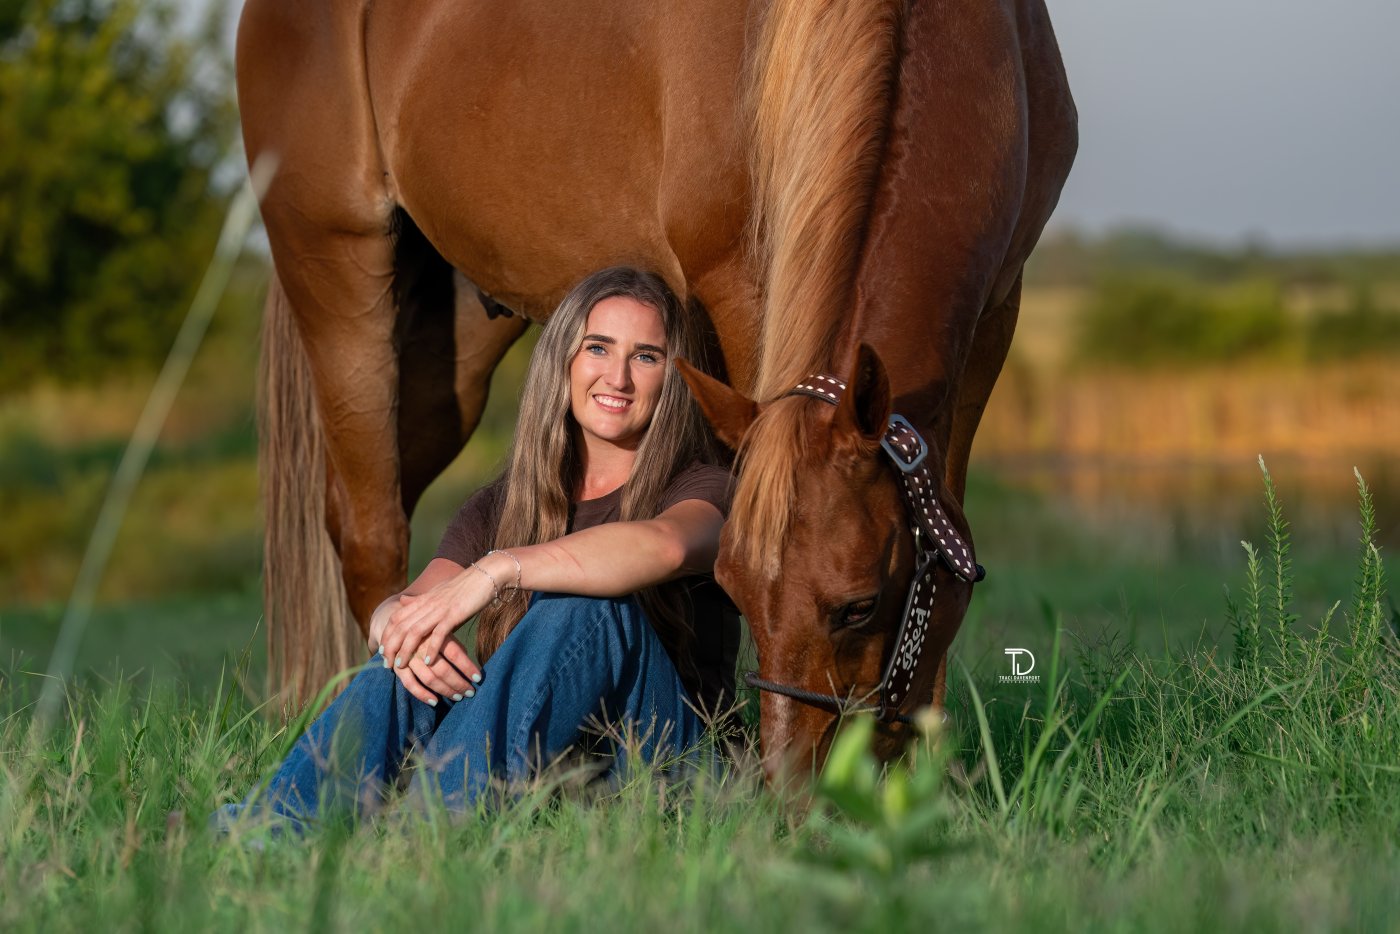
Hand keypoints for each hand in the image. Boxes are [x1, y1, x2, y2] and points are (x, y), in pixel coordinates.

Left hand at [379, 566, 493, 678]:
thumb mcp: (438, 591)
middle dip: (391, 646)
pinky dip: (431, 649)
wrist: (486, 575)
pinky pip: (438, 634)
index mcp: (423, 599)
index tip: (382, 650)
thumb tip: (402, 602)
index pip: (396, 617)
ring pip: (415, 631)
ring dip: (405, 650)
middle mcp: (428, 603)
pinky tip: (427, 662)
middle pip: (401, 626)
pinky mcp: (454, 614)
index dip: (387, 634)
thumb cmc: (465, 586)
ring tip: (400, 666)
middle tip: (386, 663)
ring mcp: (440, 609)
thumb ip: (420, 600)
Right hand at [390, 633, 481, 704]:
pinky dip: (422, 694)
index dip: (467, 667)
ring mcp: (408, 657)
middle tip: (471, 692)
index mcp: (434, 633)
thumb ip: (453, 643)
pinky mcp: (398, 667)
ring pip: (429, 679)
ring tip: (459, 697)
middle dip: (458, 683)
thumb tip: (469, 663)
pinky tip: (435, 701)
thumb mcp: (441, 629)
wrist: (398, 624)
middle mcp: (421, 645)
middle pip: (442, 670)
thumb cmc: (427, 629)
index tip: (478, 678)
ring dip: (445, 690)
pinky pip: (410, 684)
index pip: (454, 653)